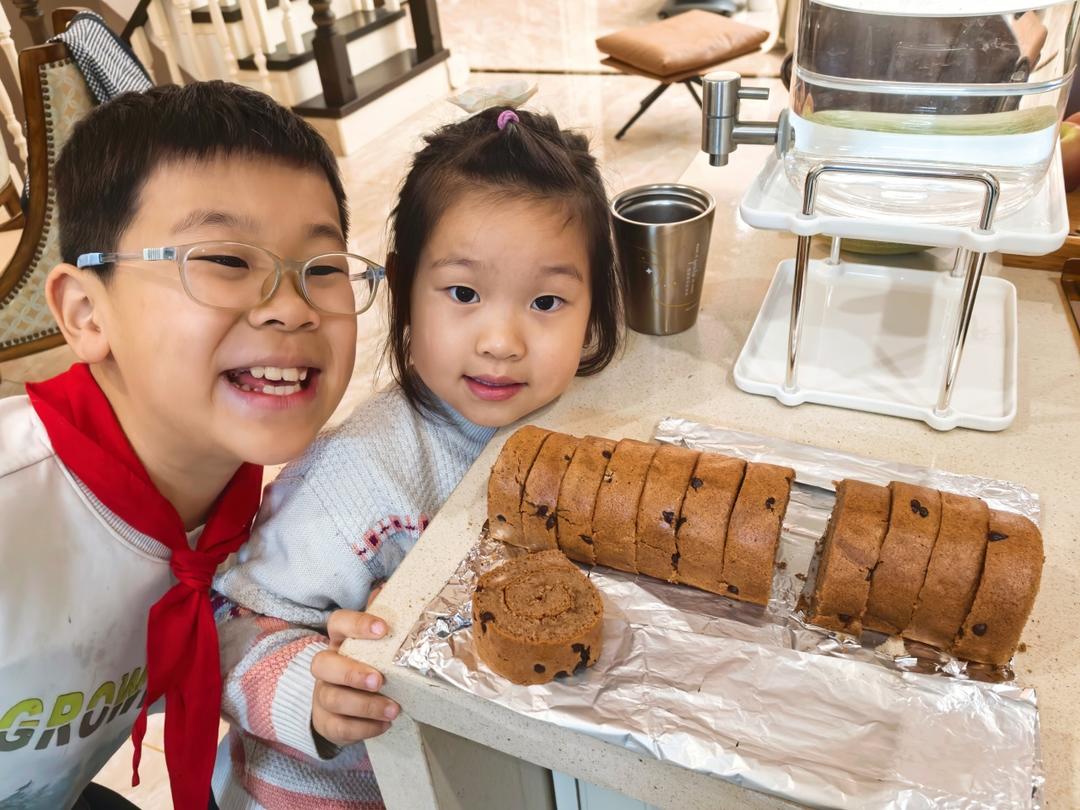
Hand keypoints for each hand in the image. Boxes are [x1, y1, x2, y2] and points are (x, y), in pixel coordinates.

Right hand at [311, 609, 399, 746]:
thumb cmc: (365, 663)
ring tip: (394, 709)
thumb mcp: (373, 642)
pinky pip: (339, 728)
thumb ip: (380, 616)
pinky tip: (385, 725)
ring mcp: (322, 695)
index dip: (357, 624)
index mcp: (338, 641)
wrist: (344, 704)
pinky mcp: (326, 722)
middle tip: (379, 680)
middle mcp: (325, 667)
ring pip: (333, 700)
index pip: (338, 623)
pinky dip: (364, 728)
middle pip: (323, 665)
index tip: (384, 629)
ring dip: (365, 706)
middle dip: (351, 673)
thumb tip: (384, 587)